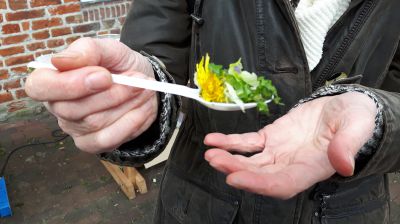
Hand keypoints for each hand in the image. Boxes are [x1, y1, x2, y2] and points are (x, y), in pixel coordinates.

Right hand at [25, 37, 157, 152]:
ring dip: (125, 104)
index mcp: (52, 79)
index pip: (39, 87)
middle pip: (71, 109)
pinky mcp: (92, 143)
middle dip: (110, 94)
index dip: (69, 85)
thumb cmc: (119, 65)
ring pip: (94, 123)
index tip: (104, 76)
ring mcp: (74, 128)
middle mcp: (58, 106)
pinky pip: (107, 140)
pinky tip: (142, 108)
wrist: (143, 84)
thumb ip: (87, 50)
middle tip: (136, 80)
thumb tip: (60, 60)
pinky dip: (131, 122)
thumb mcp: (109, 49)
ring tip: (143, 89)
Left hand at [204, 92, 376, 198]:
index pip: (283, 183)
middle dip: (236, 170)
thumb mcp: (356, 126)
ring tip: (211, 152)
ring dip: (229, 159)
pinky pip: (247, 142)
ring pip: (250, 161)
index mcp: (312, 167)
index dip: (260, 184)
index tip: (236, 179)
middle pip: (260, 175)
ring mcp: (278, 152)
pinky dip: (230, 142)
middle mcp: (291, 165)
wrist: (343, 108)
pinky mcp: (270, 138)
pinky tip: (213, 140)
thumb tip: (344, 164)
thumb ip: (348, 144)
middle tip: (216, 160)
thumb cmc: (354, 119)